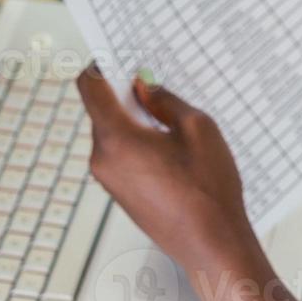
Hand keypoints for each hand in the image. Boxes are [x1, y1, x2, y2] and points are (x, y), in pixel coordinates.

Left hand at [75, 64, 253, 274]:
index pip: (90, 88)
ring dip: (136, 119)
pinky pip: (122, 155)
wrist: (212, 245)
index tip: (118, 55)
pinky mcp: (123, 194)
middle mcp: (103, 161)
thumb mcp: (197, 128)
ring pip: (114, 134)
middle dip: (126, 93)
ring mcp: (111, 181)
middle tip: (158, 81)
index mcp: (116, 140)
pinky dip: (140, 141)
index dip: (101, 65)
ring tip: (174, 117)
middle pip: (102, 110)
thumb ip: (165, 101)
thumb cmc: (208, 192)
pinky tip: (173, 145)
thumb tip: (145, 87)